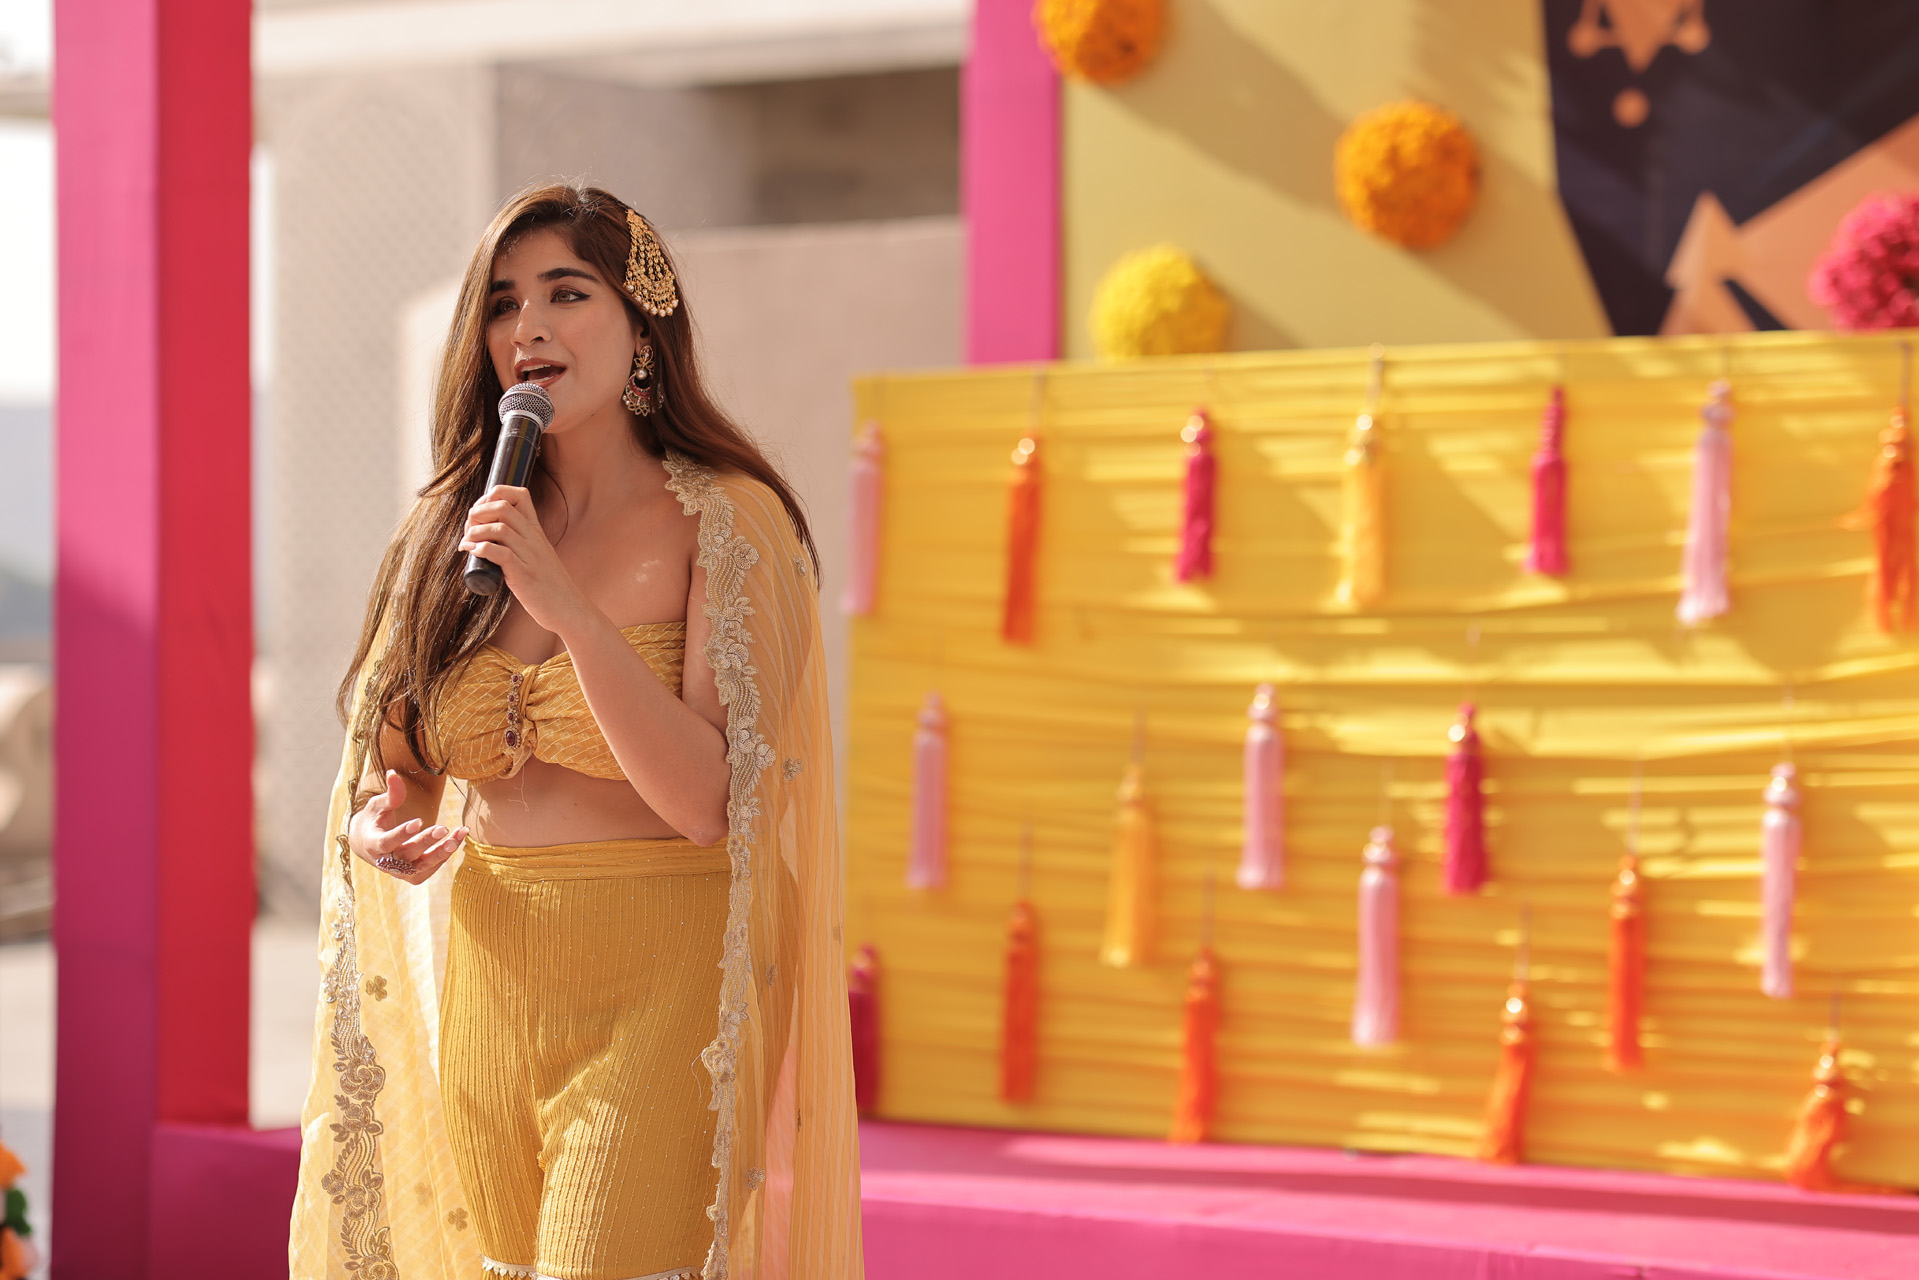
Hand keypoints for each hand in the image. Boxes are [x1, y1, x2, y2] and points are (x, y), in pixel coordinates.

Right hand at [347, 770, 465, 885]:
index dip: (401, 834)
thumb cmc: (374, 821)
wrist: (368, 845)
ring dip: (442, 852)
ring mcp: (400, 872)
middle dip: (426, 842)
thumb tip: (393, 773)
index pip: (386, 842)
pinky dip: (444, 856)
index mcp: (373, 844)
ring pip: (422, 866)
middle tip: (443, 828)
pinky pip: (430, 869)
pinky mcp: (413, 875)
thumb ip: (389, 794)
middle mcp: (386, 862)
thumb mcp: (377, 805)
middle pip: (407, 855)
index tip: (418, 821)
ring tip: (459, 835)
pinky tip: (457, 838)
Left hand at [461, 484, 588, 633]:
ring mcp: (530, 556)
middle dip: (478, 512)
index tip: (480, 511)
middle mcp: (534, 539)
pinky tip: (471, 552)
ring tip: (466, 542)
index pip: (519, 495)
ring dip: (475, 531)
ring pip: (499, 528)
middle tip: (468, 528)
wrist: (569, 609)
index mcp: (536, 531)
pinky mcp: (524, 575)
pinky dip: (480, 549)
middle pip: (503, 507)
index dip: (494, 495)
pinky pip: (500, 553)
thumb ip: (519, 545)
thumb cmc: (549, 586)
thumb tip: (489, 540)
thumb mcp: (538, 556)